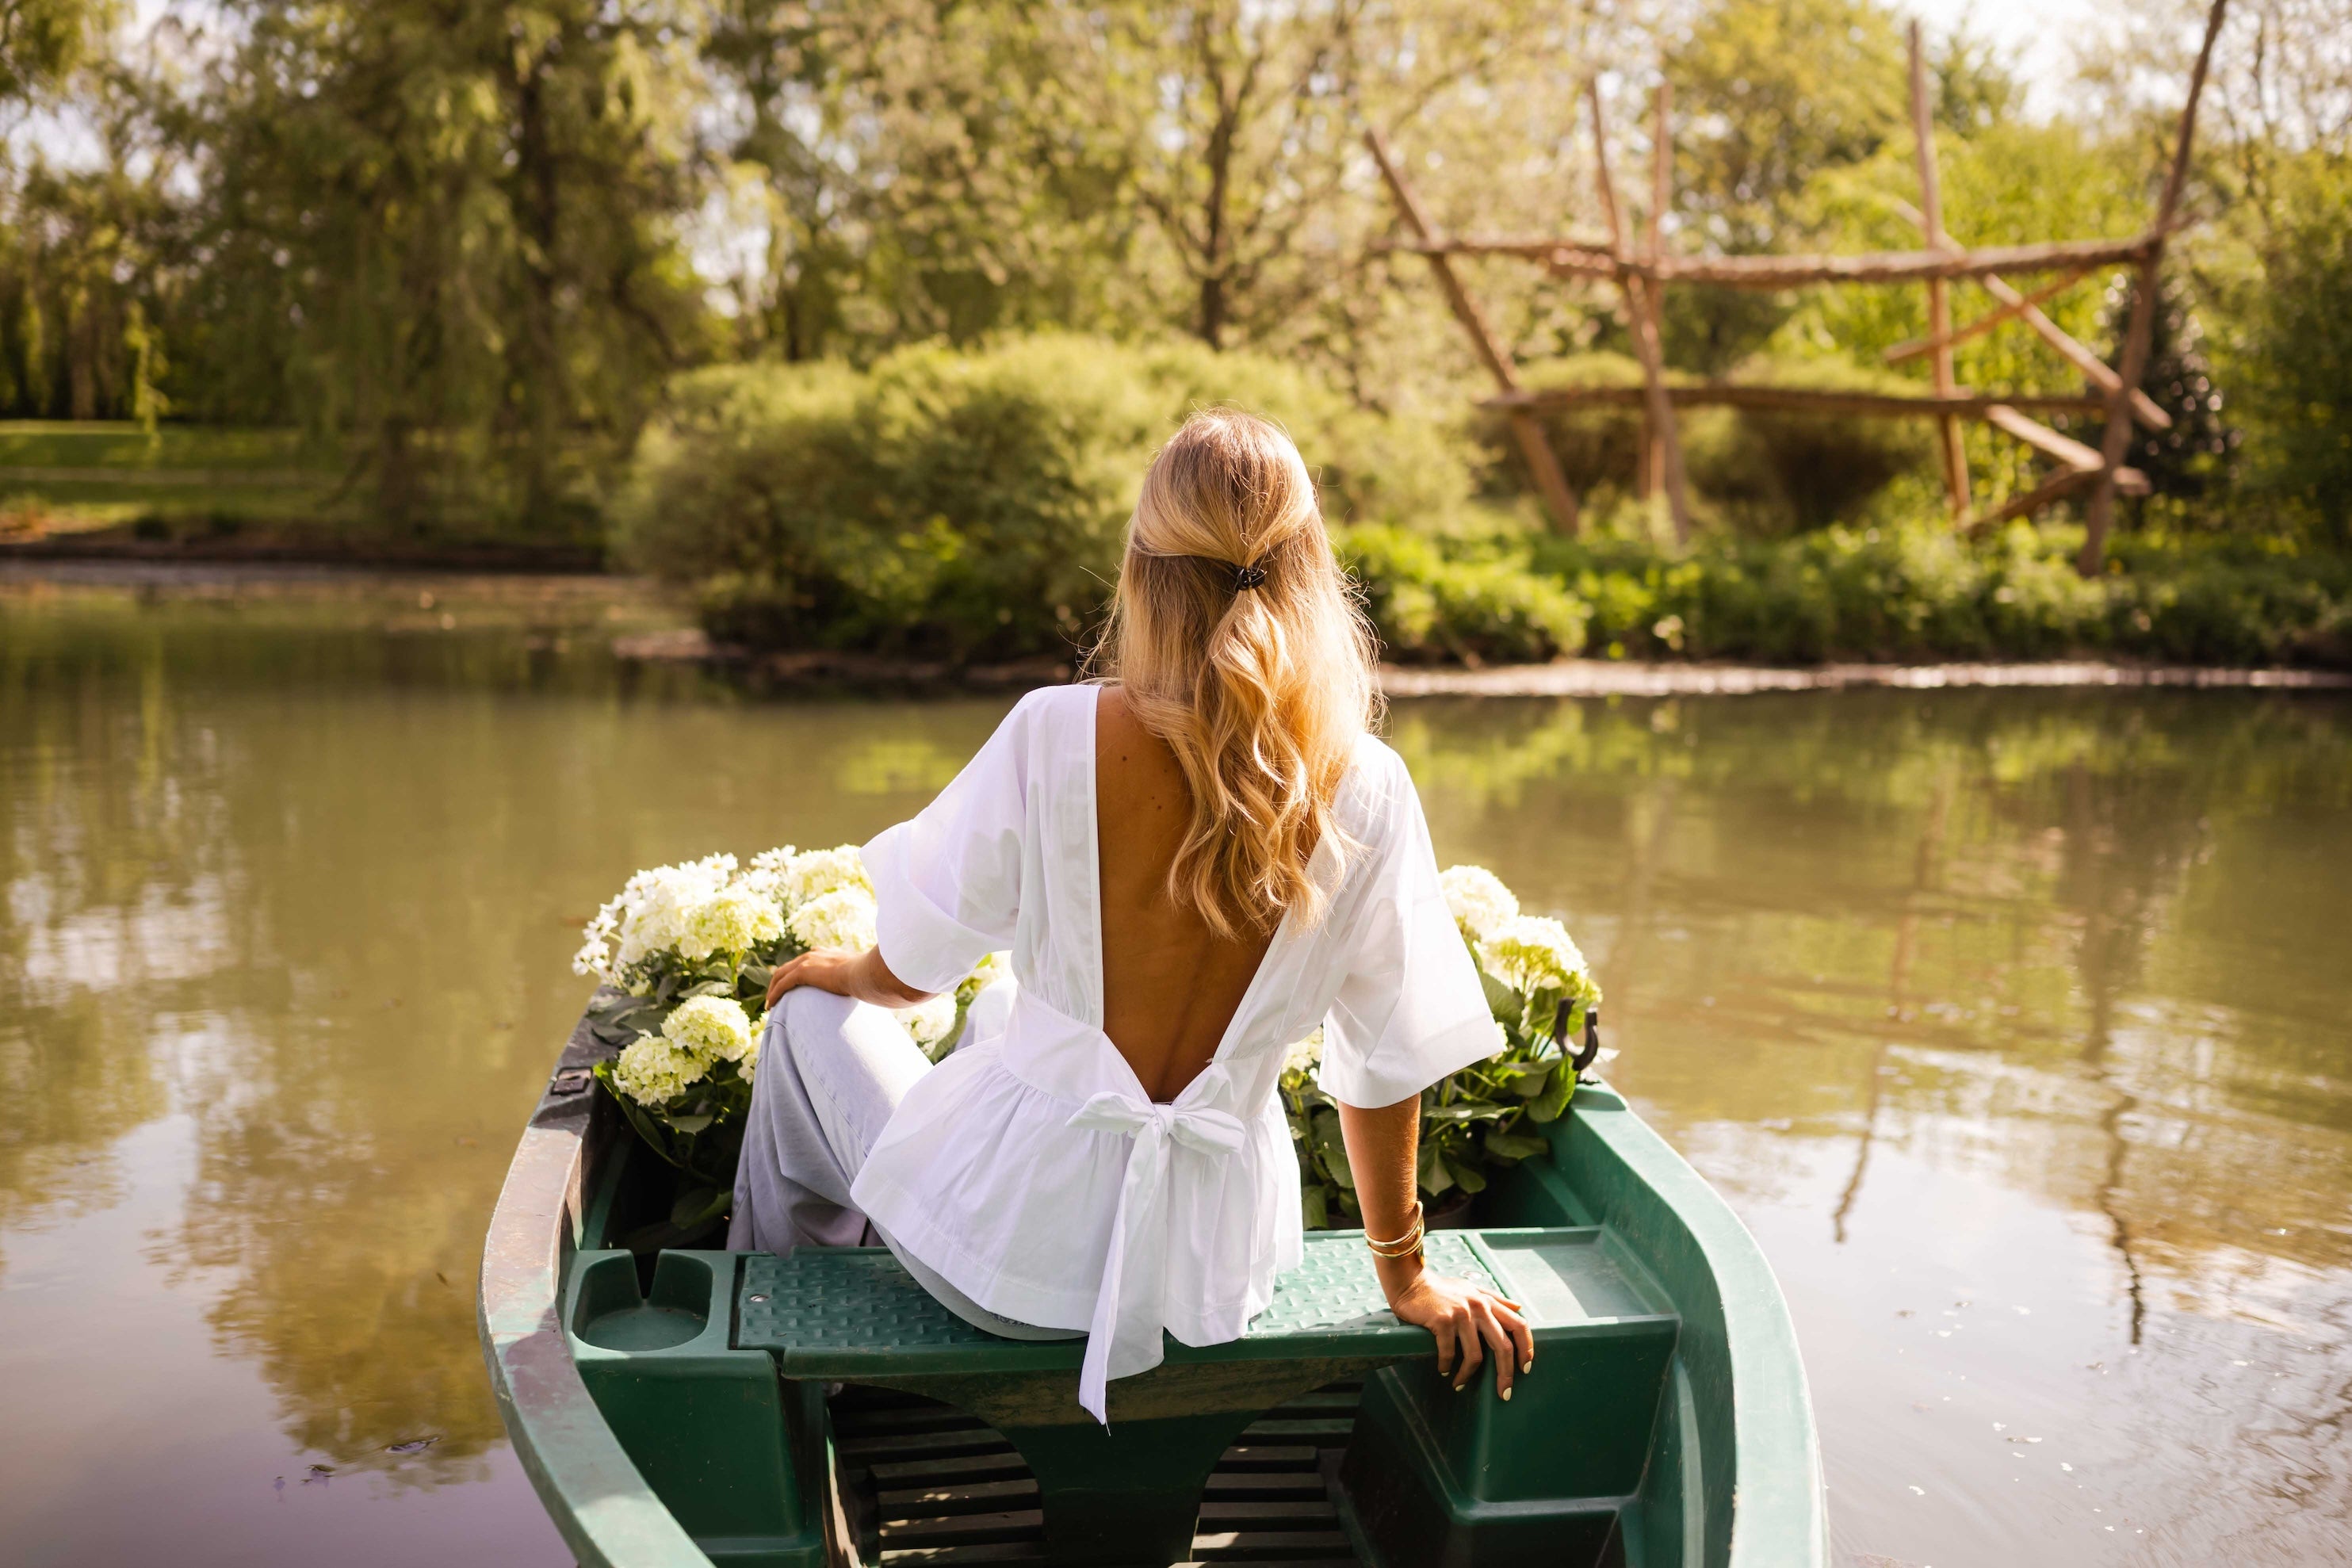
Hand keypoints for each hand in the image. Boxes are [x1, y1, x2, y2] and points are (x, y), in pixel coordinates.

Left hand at [765, 948, 862, 1007]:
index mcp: (827, 954)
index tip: (792, 986)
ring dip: (772, 989)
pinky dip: (774, 995)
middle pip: (788, 967)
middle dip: (779, 981)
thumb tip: (869, 991)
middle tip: (774, 996)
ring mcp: (807, 962)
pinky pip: (782, 984)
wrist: (866, 973)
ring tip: (769, 1004)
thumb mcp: (861, 977)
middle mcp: (814, 954)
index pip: (805, 961)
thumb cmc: (868, 978)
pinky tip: (770, 1005)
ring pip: (780, 975)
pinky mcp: (802, 972)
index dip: (795, 973)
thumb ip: (858, 981)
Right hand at [1385, 1263, 1533, 1399]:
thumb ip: (1495, 1298)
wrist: (1411, 1282)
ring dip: (1467, 1375)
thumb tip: (1519, 1308)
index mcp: (1488, 1302)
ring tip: (1459, 1384)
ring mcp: (1461, 1314)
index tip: (1524, 1368)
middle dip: (1506, 1374)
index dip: (1526, 1348)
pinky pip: (1449, 1352)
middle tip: (1504, 1393)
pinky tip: (1443, 1370)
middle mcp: (1479, 1307)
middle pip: (1503, 1346)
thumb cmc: (1441, 1289)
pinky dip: (1446, 1365)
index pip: (1519, 1325)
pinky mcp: (1443, 1321)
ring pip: (1475, 1355)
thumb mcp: (1471, 1289)